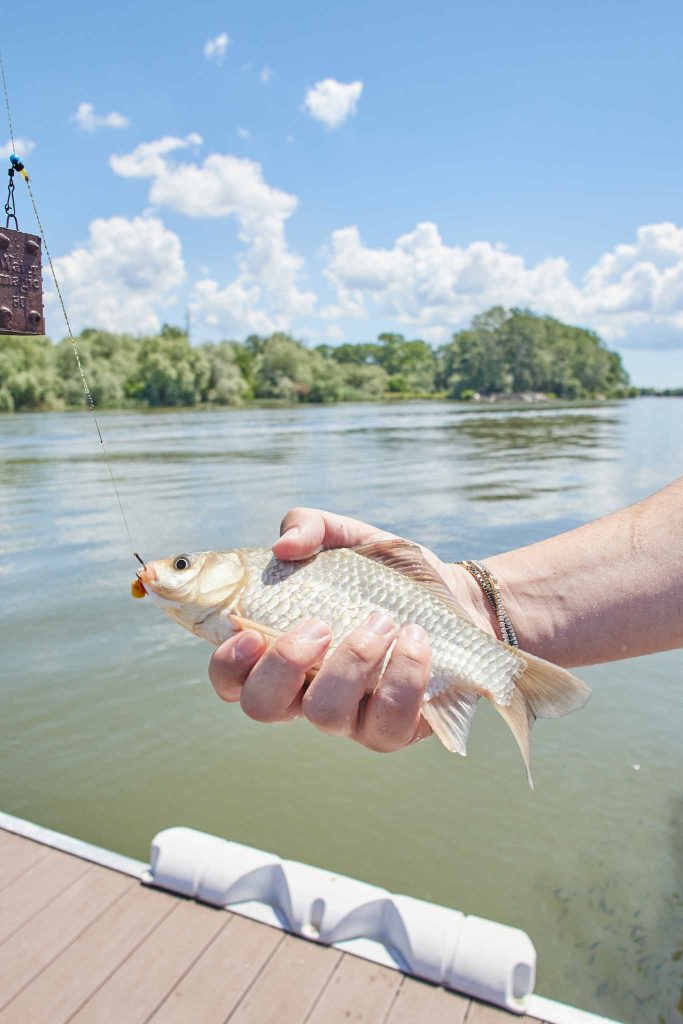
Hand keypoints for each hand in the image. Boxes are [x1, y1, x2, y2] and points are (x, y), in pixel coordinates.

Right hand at [208, 508, 494, 751]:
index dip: (227, 665)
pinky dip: (402, 676)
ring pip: (325, 715)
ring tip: (382, 622)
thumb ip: (309, 526)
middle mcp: (304, 691)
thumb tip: (284, 545)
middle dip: (283, 665)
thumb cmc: (386, 574)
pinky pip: (387, 723)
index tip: (248, 634)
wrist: (456, 598)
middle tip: (319, 626)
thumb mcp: (347, 537)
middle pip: (262, 707)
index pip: (230, 678)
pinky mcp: (392, 730)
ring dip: (351, 663)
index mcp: (279, 651)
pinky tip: (415, 638)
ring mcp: (347, 717)